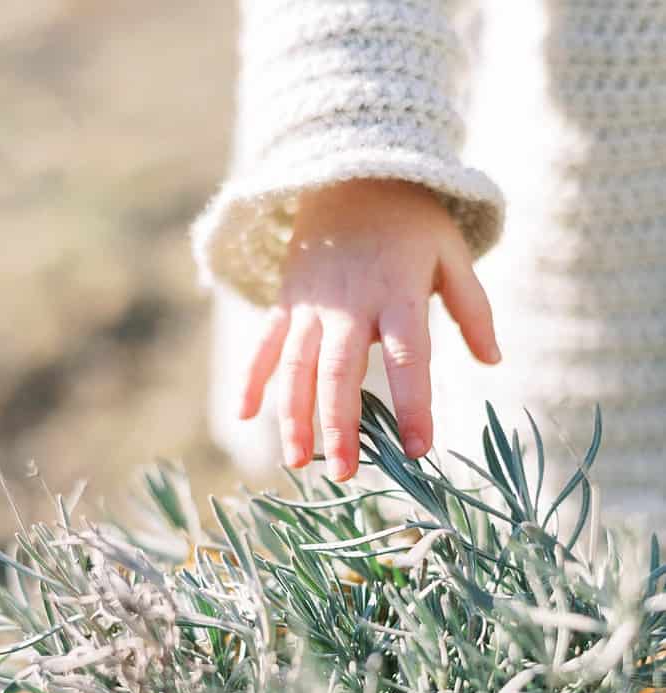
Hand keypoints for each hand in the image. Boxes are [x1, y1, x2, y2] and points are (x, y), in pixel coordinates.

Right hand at [238, 178, 500, 480]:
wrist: (351, 172)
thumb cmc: (412, 223)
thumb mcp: (452, 255)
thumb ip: (473, 309)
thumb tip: (494, 361)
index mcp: (400, 293)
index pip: (410, 358)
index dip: (413, 404)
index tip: (417, 450)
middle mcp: (350, 303)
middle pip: (340, 371)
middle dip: (340, 425)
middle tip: (346, 473)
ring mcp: (311, 303)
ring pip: (297, 366)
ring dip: (294, 415)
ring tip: (298, 461)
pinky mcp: (286, 301)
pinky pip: (265, 344)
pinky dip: (252, 378)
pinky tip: (244, 415)